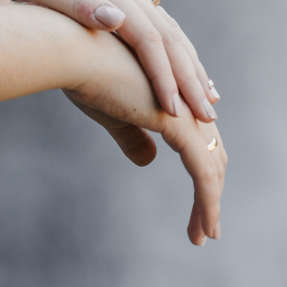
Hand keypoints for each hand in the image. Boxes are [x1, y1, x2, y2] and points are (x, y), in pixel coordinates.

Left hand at [0, 0, 217, 121]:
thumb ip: (77, 4)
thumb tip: (117, 21)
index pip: (147, 36)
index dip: (164, 75)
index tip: (176, 113)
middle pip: (166, 34)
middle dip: (189, 76)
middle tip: (209, 119)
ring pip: (165, 28)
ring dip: (188, 64)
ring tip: (208, 100)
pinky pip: (152, 24)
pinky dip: (172, 49)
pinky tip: (178, 67)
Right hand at [65, 33, 225, 245]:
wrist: (74, 52)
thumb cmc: (83, 75)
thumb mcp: (110, 113)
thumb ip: (133, 136)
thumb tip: (150, 160)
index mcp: (171, 92)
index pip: (197, 138)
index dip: (201, 170)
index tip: (198, 202)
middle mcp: (185, 99)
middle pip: (211, 152)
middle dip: (212, 191)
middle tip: (208, 227)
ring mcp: (186, 110)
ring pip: (211, 166)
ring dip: (211, 205)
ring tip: (206, 235)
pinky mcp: (179, 124)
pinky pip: (203, 173)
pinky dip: (208, 202)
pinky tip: (203, 226)